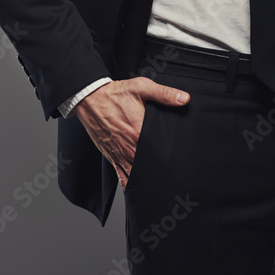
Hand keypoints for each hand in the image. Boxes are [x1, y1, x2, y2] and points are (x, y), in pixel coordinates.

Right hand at [73, 77, 189, 189]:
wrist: (90, 99)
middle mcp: (128, 145)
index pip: (158, 150)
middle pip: (148, 164)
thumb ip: (164, 94)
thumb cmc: (116, 94)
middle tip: (173, 173)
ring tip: (160, 183)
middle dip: (160, 168)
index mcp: (138, 131)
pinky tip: (138, 187)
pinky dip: (129, 182)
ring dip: (146, 178)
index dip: (169, 156)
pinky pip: (121, 174)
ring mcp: (119, 153)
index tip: (180, 159)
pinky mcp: (111, 155)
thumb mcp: (141, 87)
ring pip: (135, 173)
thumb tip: (184, 99)